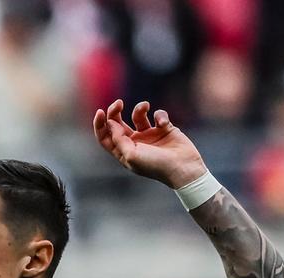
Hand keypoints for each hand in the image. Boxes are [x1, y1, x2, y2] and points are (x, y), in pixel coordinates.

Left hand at [92, 100, 206, 188]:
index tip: (101, 111)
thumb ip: (118, 139)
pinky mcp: (164, 128)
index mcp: (123, 152)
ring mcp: (149, 135)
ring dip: (139, 108)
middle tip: (118, 103)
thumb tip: (109, 123)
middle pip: (118, 123)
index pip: (105, 136)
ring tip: (145, 106)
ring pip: (138, 116)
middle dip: (115, 112)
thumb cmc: (155, 165)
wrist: (182, 167)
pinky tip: (164, 124)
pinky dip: (160, 115)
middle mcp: (134, 143)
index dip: (100, 124)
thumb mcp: (132, 155)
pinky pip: (158, 115)